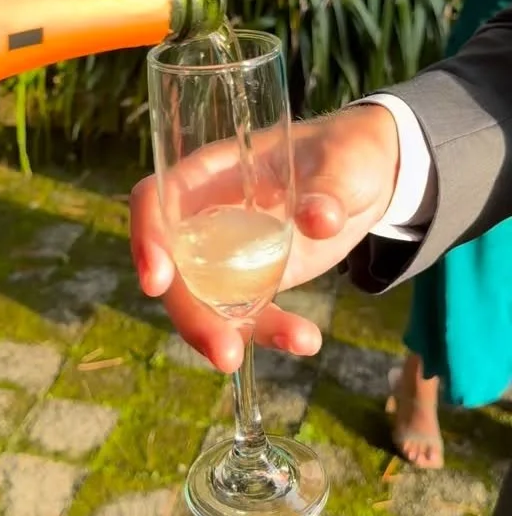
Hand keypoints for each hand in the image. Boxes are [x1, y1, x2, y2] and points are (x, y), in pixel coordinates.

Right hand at [130, 105, 399, 371]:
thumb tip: (318, 219)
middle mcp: (208, 214)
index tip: (155, 282)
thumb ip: (329, 188)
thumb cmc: (346, 153)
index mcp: (212, 172)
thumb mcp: (345, 162)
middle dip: (191, 314)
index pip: (156, 201)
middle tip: (223, 352)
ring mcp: (229, 252)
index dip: (147, 238)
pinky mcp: (255, 280)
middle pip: (175, 267)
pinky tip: (305, 340)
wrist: (367, 177)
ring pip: (203, 301)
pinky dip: (270, 332)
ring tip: (244, 363)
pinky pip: (248, 314)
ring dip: (221, 334)